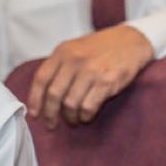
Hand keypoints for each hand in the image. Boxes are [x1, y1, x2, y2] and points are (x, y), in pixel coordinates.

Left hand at [27, 25, 155, 128]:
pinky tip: (86, 116)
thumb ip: (59, 66)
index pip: (41, 79)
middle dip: (50, 114)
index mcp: (62, 52)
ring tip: (72, 120)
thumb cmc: (100, 48)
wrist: (131, 40)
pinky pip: (88, 106)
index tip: (34, 114)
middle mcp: (74, 61)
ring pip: (71, 103)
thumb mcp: (74, 48)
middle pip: (54, 94)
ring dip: (70, 117)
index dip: (34, 99)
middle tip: (51, 124)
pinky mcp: (107, 82)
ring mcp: (91, 71)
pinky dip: (85, 115)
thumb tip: (42, 95)